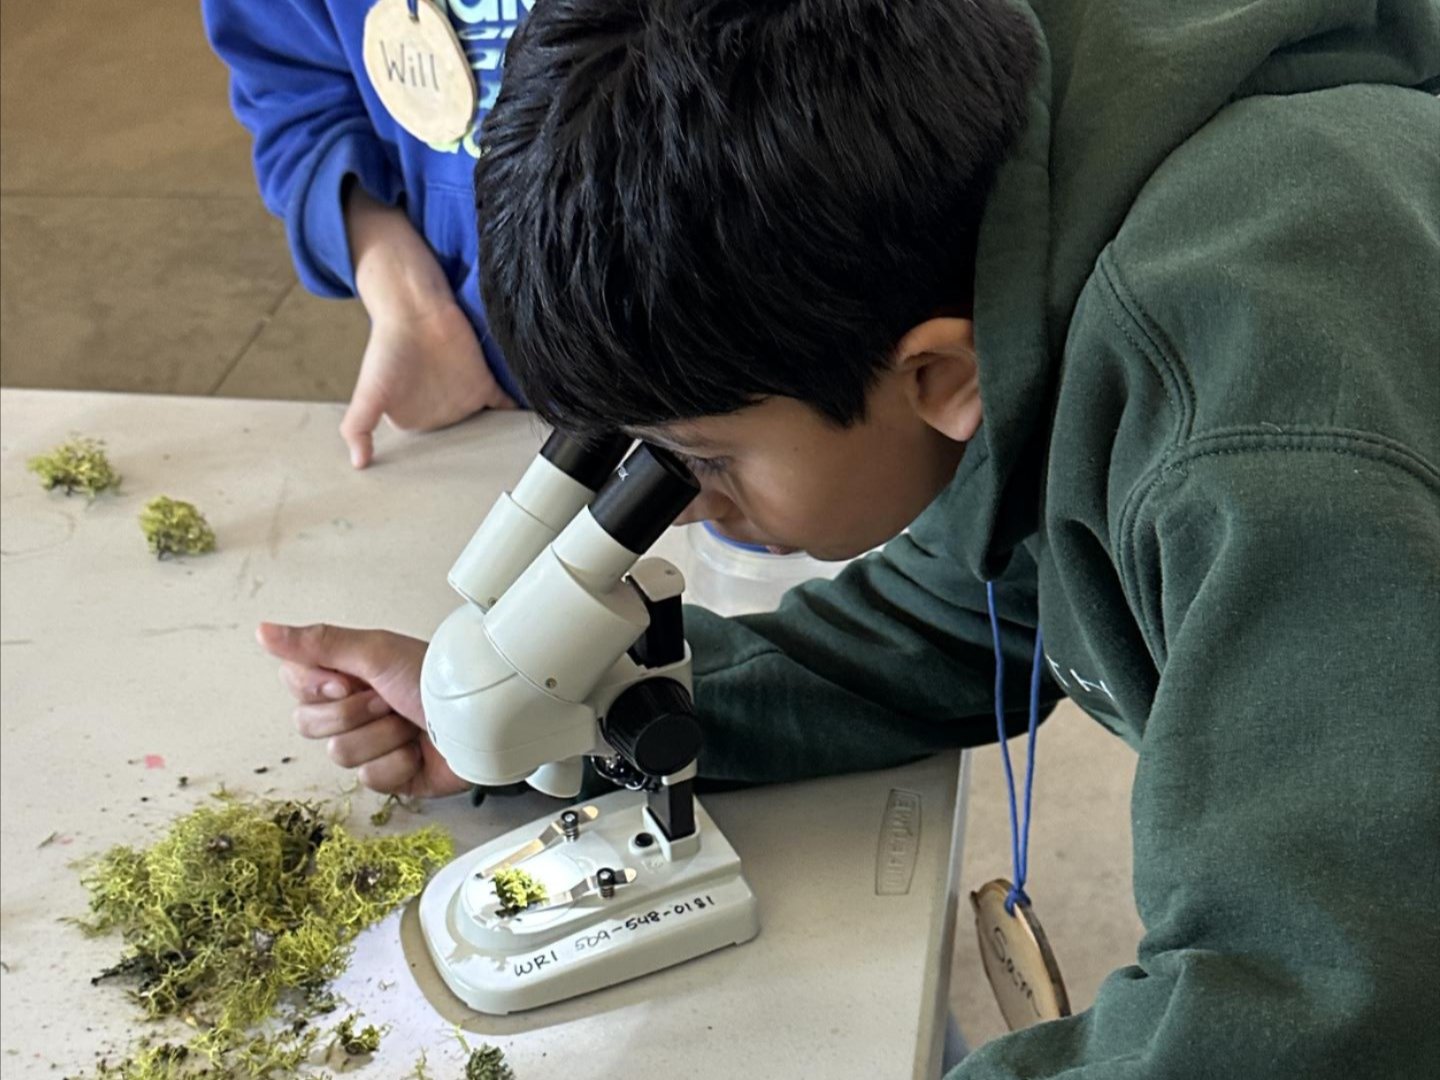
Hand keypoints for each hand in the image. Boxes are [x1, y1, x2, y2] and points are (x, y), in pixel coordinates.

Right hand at [256, 622, 469, 797]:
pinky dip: (399, 762)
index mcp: (346, 674)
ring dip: (382, 736)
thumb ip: (318, 643)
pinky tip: (418, 749)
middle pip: (308, 724)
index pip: (295, 685)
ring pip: (339, 754)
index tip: (350, 679)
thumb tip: (263, 630)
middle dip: (355, 712)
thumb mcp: (376, 651)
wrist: (478, 719)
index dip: (320, 687)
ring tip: (410, 722)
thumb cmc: (436, 678)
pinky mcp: (388, 775)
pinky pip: (369, 778)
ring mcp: (370, 743)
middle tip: (389, 699)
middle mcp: (353, 708)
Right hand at [341, 187, 515, 468]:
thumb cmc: (388, 349)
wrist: (415, 310)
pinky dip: (518, 417)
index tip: (450, 493)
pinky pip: (506, 405)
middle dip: (473, 460)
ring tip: (517, 472)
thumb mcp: (367, 392)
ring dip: (497, 443)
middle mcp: (441, 413)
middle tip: (491, 489)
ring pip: (485, 429)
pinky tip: (531, 434)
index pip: (429, 452)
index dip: (439, 469)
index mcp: (414, 420)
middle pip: (460, 442)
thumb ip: (358, 427)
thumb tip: (357, 463)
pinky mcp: (485, 383)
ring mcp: (464, 399)